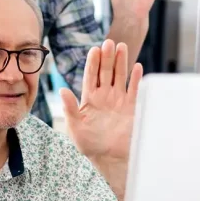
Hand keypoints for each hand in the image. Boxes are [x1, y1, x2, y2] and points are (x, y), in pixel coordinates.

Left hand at [60, 40, 142, 197]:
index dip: (93, 63)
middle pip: (106, 72)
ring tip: (122, 47)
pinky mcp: (132, 107)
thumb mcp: (75, 127)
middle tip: (109, 42)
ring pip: (120, 76)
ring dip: (121, 62)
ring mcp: (119, 100)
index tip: (95, 49)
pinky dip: (136, 79)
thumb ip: (70, 108)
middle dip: (107, 57)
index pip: (91, 76)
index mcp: (89, 99)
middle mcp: (104, 96)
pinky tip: (137, 66)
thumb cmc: (90, 144)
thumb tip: (62, 90)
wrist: (110, 158)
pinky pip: (134, 89)